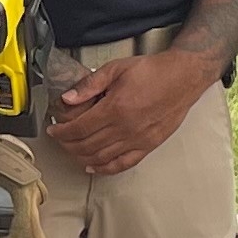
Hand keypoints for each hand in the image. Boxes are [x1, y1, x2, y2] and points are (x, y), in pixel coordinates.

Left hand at [47, 46, 217, 176]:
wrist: (183, 77)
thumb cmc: (153, 71)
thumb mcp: (116, 69)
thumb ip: (89, 85)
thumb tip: (68, 98)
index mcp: (115, 108)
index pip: (79, 128)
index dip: (61, 132)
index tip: (53, 130)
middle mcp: (125, 128)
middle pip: (87, 146)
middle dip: (68, 145)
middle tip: (60, 139)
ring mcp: (137, 140)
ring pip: (101, 158)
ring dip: (82, 157)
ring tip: (72, 150)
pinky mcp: (148, 146)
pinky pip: (123, 164)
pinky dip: (105, 169)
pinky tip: (94, 167)